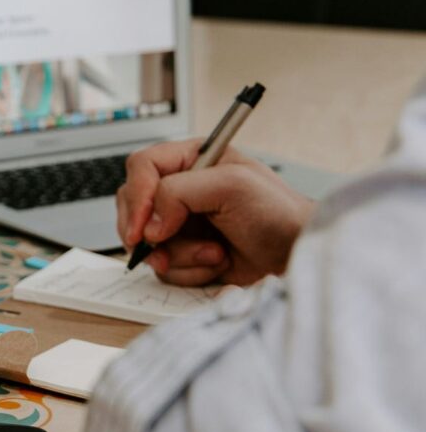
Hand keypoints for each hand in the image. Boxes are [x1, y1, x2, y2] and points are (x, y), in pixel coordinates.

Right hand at [116, 139, 314, 285]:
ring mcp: (180, 224)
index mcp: (190, 160)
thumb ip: (180, 193)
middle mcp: (180, 190)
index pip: (142, 167)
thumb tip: (150, 224)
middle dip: (148, 232)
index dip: (138, 195)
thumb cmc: (278, 213)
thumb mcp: (232, 185)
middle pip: (133, 205)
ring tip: (215, 254)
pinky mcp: (185, 253)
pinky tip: (217, 263)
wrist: (298, 256)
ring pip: (145, 241)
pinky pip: (164, 266)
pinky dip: (189, 271)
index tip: (144, 226)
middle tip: (161, 248)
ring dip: (178, 255)